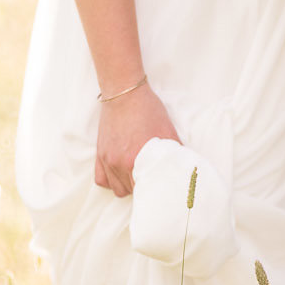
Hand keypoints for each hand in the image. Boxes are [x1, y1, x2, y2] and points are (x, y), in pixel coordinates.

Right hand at [95, 84, 178, 198]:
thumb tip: (184, 167)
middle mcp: (118, 163)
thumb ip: (174, 152)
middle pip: (131, 192)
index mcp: (135, 160)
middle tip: (152, 179)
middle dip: (142, 188)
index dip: (155, 189)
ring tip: (137, 177)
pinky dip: (111, 181)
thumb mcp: (168, 130)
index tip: (161, 186)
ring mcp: (107, 159)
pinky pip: (101, 179)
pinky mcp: (100, 154)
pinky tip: (121, 174)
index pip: (146, 189)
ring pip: (116, 189)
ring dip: (127, 186)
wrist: (124, 93)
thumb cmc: (147, 110)